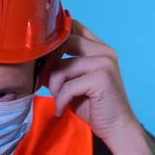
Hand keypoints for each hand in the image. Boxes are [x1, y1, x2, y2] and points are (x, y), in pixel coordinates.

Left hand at [45, 20, 137, 141]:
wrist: (116, 127)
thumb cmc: (93, 105)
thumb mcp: (73, 82)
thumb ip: (60, 67)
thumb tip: (37, 61)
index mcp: (99, 48)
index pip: (73, 26)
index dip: (54, 38)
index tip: (44, 58)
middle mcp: (104, 51)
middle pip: (65, 41)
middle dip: (49, 62)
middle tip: (45, 80)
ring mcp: (104, 63)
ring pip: (62, 67)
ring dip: (55, 87)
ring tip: (59, 100)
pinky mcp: (101, 79)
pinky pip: (67, 87)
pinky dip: (60, 101)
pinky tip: (62, 110)